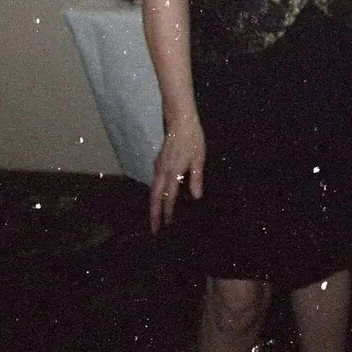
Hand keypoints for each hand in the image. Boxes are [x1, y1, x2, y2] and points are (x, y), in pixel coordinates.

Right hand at [150, 117, 203, 233]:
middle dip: (153, 214)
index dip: (167, 212)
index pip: (168, 197)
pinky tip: (159, 197)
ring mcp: (158, 166)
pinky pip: (154, 182)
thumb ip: (196, 178)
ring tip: (155, 217)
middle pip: (154, 197)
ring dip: (153, 205)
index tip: (166, 226)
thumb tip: (196, 196)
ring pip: (152, 190)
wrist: (180, 122)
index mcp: (172, 172)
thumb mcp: (198, 159)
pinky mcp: (158, 162)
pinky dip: (155, 193)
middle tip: (153, 230)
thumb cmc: (193, 140)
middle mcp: (161, 172)